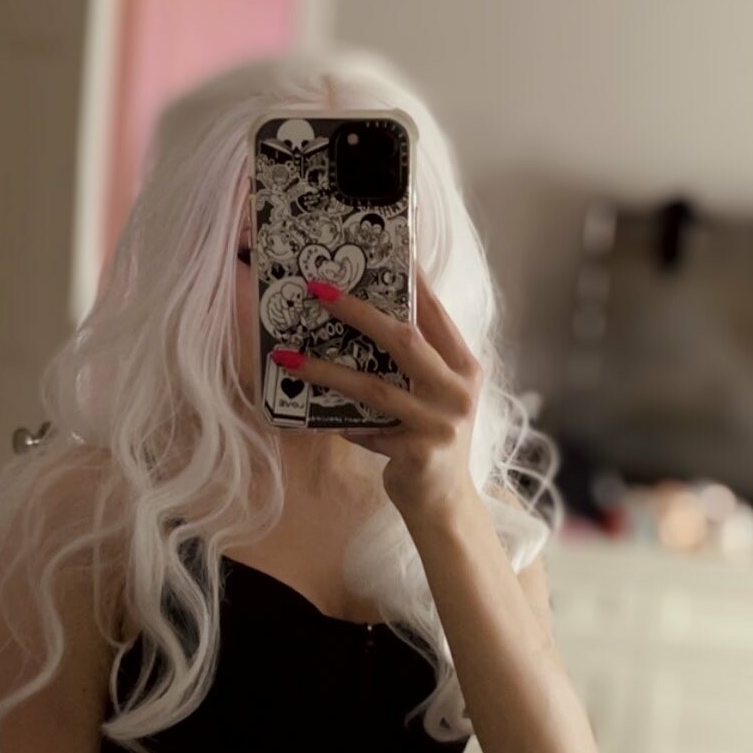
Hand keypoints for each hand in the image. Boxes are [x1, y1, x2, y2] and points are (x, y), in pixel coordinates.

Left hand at [270, 264, 482, 525]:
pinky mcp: (418, 452)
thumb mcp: (433, 397)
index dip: (410, 279)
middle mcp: (458, 390)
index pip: (434, 311)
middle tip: (317, 288)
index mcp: (464, 367)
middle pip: (404, 338)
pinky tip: (311, 415)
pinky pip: (366, 429)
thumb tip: (362, 320)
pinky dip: (339, 422)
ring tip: (287, 356)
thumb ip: (414, 364)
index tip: (382, 246)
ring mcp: (440, 423)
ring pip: (375, 386)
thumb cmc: (431, 442)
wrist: (446, 505)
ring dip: (326, 369)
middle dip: (358, 310)